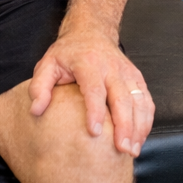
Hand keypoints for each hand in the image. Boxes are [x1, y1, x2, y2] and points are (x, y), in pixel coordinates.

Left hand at [29, 20, 153, 156]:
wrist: (91, 32)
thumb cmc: (68, 53)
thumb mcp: (47, 64)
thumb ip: (39, 86)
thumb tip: (36, 110)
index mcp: (89, 64)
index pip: (94, 89)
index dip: (95, 111)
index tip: (94, 132)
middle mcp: (112, 68)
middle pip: (122, 98)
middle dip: (124, 126)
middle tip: (122, 149)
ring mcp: (128, 73)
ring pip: (139, 101)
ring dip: (139, 127)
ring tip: (132, 150)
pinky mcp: (137, 78)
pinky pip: (146, 101)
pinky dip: (146, 121)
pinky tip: (140, 138)